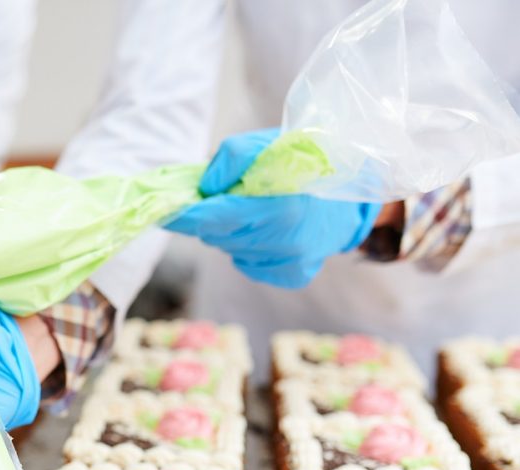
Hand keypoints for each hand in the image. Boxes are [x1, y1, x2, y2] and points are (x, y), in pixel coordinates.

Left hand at [164, 128, 380, 288]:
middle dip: (210, 218)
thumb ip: (232, 159)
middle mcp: (284, 241)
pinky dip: (250, 249)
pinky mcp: (295, 274)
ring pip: (231, 250)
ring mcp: (290, 262)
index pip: (212, 217)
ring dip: (231, 231)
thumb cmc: (307, 161)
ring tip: (256, 209)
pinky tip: (271, 230)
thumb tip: (204, 190)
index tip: (163, 212)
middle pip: (217, 236)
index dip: (183, 216)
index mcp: (278, 207)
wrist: (356, 190)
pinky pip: (250, 265)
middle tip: (223, 198)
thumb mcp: (270, 144)